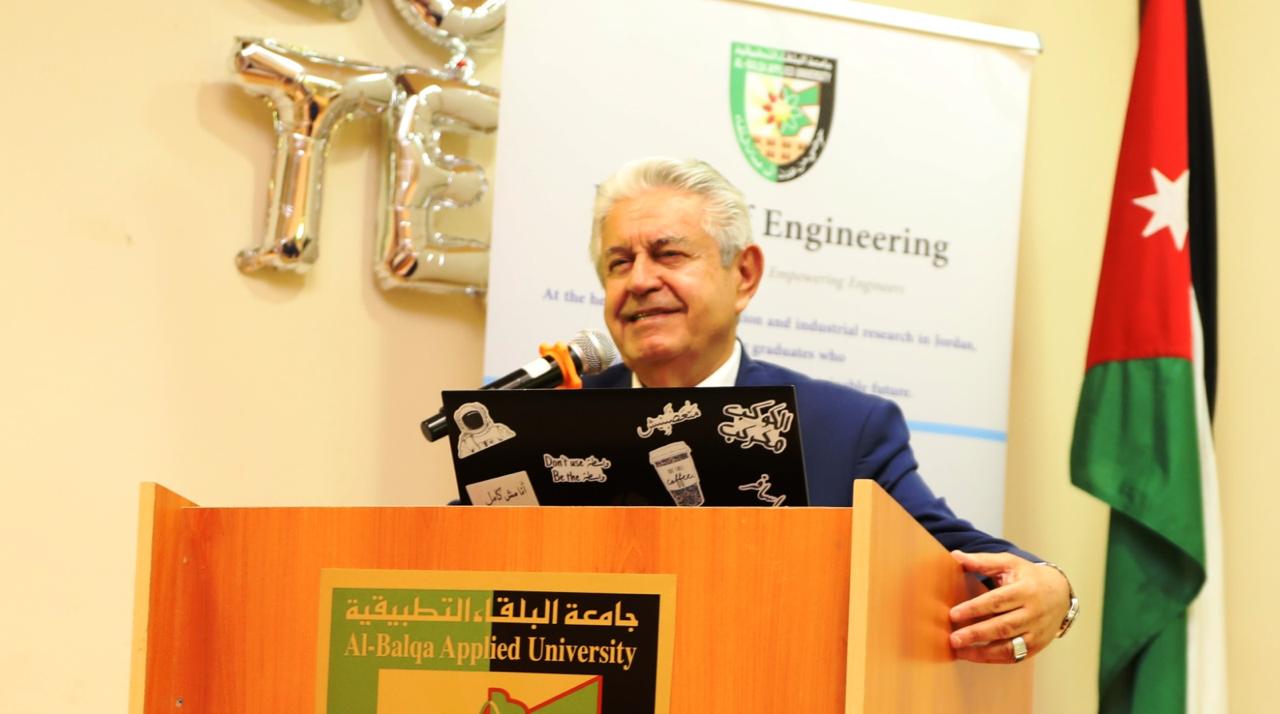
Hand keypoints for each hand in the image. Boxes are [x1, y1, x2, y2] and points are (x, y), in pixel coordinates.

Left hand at [947, 551, 1069, 663]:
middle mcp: (1033, 613)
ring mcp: (1036, 632)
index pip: (997, 601)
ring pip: (1009, 646)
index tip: (953, 614)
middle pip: (1002, 626)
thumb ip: (983, 561)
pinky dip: (993, 659)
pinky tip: (974, 656)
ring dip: (982, 652)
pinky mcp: (1036, 646)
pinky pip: (1014, 657)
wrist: (1060, 594)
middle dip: (976, 634)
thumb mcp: (1009, 563)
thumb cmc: (1028, 577)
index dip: (975, 609)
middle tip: (953, 638)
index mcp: (1026, 590)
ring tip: (959, 651)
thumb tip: (955, 555)